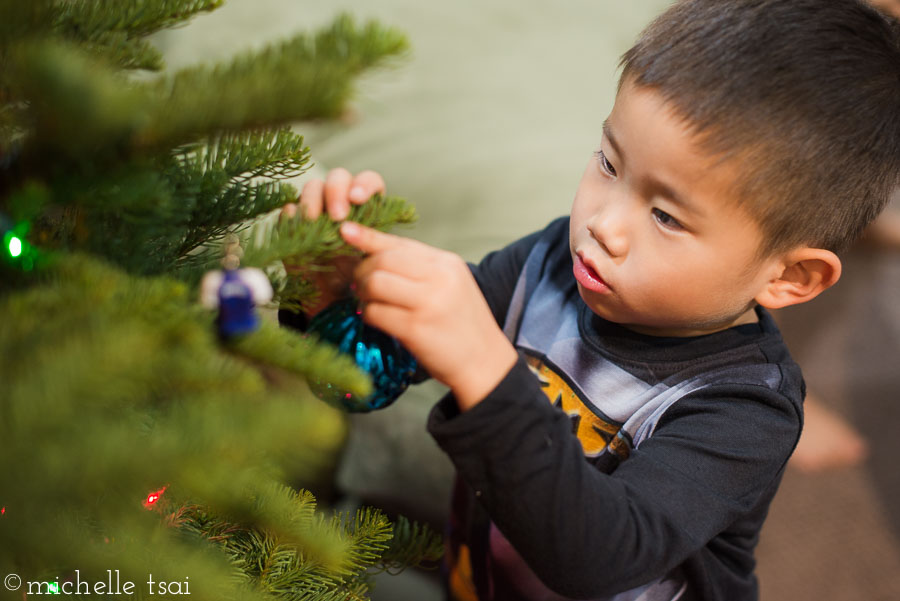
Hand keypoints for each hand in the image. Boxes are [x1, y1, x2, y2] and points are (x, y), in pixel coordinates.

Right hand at [280, 168, 385, 314]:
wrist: (329, 299)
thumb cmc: (356, 276)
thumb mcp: (368, 259)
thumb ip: (364, 239)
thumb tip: (347, 225)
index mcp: (365, 206)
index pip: (368, 181)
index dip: (364, 185)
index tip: (358, 199)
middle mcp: (340, 201)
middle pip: (338, 177)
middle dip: (336, 191)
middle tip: (338, 216)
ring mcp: (315, 209)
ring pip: (312, 187)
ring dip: (313, 200)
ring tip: (314, 220)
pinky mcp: (293, 223)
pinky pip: (289, 210)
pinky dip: (293, 216)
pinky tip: (297, 228)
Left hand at [340, 221, 518, 410]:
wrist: (484, 362)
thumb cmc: (462, 323)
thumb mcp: (451, 285)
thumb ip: (420, 268)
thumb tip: (374, 254)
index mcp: (446, 263)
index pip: (400, 243)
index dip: (368, 236)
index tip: (346, 231)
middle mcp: (439, 277)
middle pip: (382, 261)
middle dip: (362, 271)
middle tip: (360, 285)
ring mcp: (427, 303)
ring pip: (375, 283)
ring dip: (363, 293)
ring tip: (368, 302)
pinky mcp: (415, 328)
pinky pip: (375, 313)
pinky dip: (369, 315)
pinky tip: (377, 320)